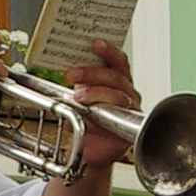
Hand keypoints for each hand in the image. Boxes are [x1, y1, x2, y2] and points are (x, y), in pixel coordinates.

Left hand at [57, 39, 142, 173]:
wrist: (90, 152)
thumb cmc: (87, 124)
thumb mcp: (77, 99)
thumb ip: (76, 84)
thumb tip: (66, 71)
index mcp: (116, 81)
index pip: (117, 61)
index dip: (109, 51)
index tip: (95, 42)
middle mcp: (127, 93)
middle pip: (116, 76)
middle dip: (93, 73)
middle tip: (73, 74)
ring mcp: (130, 110)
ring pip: (118, 95)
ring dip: (96, 94)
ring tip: (78, 97)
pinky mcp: (129, 128)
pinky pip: (118, 119)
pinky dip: (100, 119)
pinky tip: (88, 120)